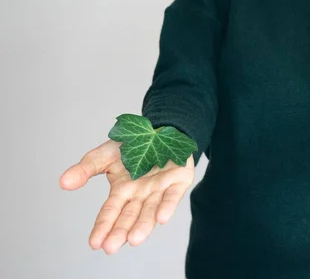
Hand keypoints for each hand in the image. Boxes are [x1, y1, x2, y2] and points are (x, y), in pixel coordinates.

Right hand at [59, 139, 194, 253]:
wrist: (161, 130)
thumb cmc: (132, 146)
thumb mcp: (105, 155)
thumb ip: (86, 169)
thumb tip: (63, 183)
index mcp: (123, 191)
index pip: (111, 212)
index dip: (103, 227)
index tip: (95, 244)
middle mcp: (141, 195)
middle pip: (130, 216)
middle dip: (121, 232)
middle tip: (111, 247)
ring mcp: (160, 190)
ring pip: (150, 211)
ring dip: (143, 225)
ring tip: (135, 239)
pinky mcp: (179, 181)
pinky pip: (173, 196)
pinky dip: (168, 206)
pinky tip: (162, 218)